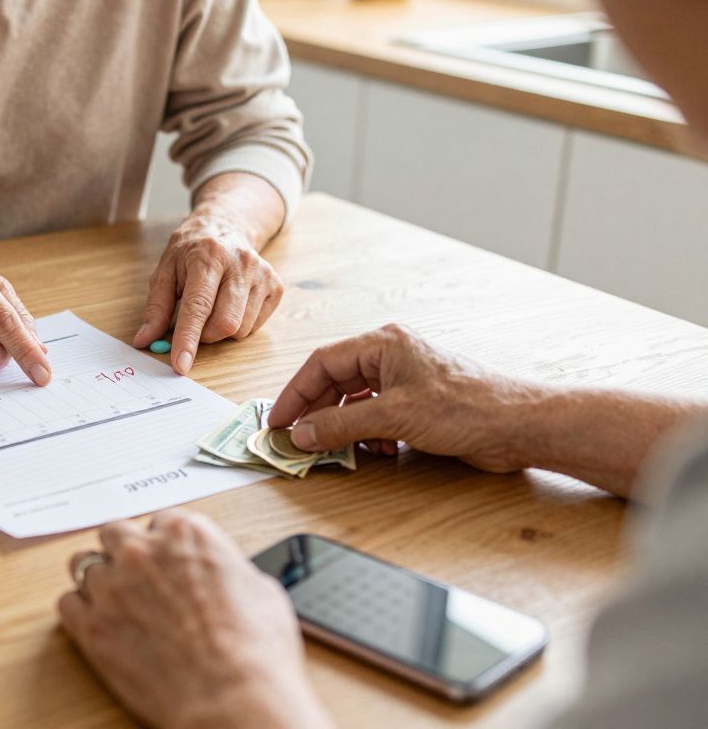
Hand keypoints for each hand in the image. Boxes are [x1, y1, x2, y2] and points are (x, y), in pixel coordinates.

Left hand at [58, 510, 331, 728]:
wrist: (232, 701)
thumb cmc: (255, 653)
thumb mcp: (262, 592)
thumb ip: (228, 570)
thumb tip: (225, 576)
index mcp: (186, 534)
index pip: (159, 520)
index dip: (163, 544)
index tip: (165, 560)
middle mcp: (142, 552)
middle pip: (114, 533)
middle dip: (124, 552)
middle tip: (136, 577)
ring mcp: (111, 587)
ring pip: (83, 564)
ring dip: (99, 581)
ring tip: (115, 604)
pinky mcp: (90, 626)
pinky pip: (66, 604)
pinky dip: (80, 613)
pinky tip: (99, 626)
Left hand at [134, 211, 283, 375]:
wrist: (226, 227)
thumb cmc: (191, 252)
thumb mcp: (165, 271)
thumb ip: (156, 308)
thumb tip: (144, 341)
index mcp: (209, 256)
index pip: (198, 307)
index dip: (187, 339)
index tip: (181, 365)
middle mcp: (241, 263)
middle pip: (225, 324)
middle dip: (204, 336)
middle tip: (194, 321)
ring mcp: (263, 275)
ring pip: (241, 329)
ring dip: (220, 331)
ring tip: (213, 307)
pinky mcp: (276, 287)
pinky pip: (254, 327)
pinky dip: (238, 326)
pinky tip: (231, 304)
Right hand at [267, 324, 537, 471]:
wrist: (517, 426)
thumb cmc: (466, 407)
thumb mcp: (394, 417)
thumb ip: (342, 425)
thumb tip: (302, 434)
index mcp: (383, 344)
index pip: (322, 363)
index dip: (295, 393)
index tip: (278, 421)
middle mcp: (390, 358)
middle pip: (335, 383)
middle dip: (317, 414)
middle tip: (297, 439)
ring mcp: (403, 381)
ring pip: (354, 402)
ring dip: (344, 428)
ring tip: (336, 449)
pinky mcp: (416, 405)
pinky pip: (375, 417)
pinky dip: (369, 436)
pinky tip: (378, 451)